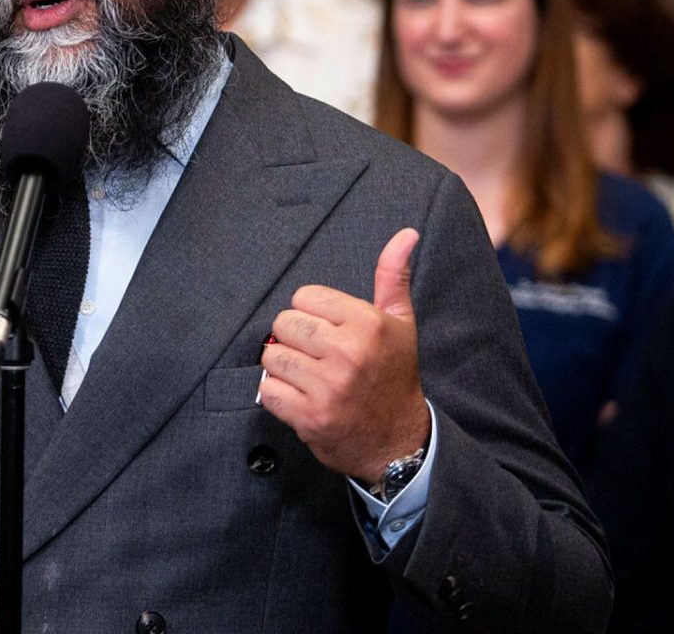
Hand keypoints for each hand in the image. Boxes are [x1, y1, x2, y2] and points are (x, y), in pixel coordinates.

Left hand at [259, 228, 429, 484]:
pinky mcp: (309, 417)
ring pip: (272, 357)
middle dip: (294, 340)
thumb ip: (393, 276)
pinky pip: (267, 391)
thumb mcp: (400, 323)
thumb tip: (406, 234)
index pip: (304, 297)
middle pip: (283, 324)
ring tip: (309, 378)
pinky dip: (278, 396)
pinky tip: (302, 398)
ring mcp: (327, 387)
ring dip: (284, 369)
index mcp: (367, 323)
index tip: (329, 332)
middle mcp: (348, 352)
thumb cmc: (393, 375)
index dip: (312, 314)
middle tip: (316, 357)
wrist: (397, 440)